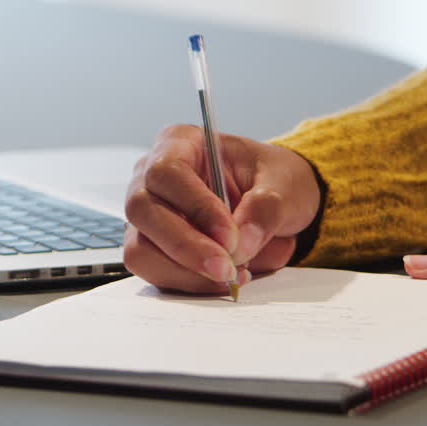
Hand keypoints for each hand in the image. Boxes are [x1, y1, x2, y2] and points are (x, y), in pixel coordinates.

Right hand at [123, 124, 321, 293]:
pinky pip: (156, 272)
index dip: (195, 206)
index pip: (167, 171)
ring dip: (186, 271)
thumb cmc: (275, 180)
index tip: (230, 236)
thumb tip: (240, 246)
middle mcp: (152, 177)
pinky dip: (189, 283)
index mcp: (180, 142)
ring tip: (231, 275)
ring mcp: (149, 215)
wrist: (278, 203)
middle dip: (186, 246)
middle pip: (143, 211)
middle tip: (227, 269)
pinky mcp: (154, 248)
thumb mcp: (285, 184)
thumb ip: (265, 210)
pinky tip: (222, 280)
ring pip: (141, 249)